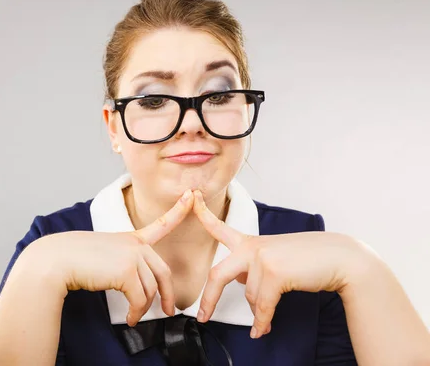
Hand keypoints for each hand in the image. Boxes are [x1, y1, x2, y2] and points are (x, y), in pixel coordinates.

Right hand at [27, 189, 194, 325]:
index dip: (178, 211)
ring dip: (143, 309)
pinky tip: (129, 319)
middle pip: (163, 273)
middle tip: (170, 310)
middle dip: (168, 294)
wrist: (57, 261)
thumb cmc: (74, 259)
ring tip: (134, 318)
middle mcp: (135, 245)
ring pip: (151, 290)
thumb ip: (124, 264)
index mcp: (130, 238)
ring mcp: (132, 257)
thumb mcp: (104, 254)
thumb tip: (135, 287)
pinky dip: (136, 312)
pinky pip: (140, 299)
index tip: (191, 197)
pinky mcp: (127, 272)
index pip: (161, 224)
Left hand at [192, 190, 368, 338]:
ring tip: (264, 322)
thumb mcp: (276, 258)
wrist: (340, 259)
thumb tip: (244, 287)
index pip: (220, 228)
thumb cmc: (310, 260)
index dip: (202, 215)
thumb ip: (255, 268)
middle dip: (208, 299)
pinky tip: (261, 330)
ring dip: (259, 314)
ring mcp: (261, 258)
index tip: (190, 199)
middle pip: (217, 275)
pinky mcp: (273, 272)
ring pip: (250, 297)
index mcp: (251, 242)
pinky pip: (263, 306)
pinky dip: (263, 322)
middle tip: (201, 317)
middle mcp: (252, 247)